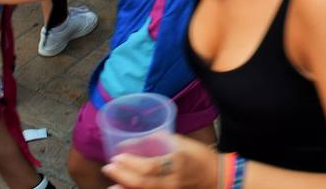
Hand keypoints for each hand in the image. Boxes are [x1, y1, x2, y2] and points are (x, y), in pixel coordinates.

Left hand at [100, 133, 218, 188]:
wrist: (217, 179)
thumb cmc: (200, 157)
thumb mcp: (183, 143)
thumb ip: (160, 140)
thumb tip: (135, 141)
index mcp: (177, 163)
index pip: (150, 167)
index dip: (131, 163)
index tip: (116, 157)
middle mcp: (173, 181)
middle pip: (143, 184)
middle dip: (123, 176)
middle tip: (108, 168)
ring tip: (111, 186)